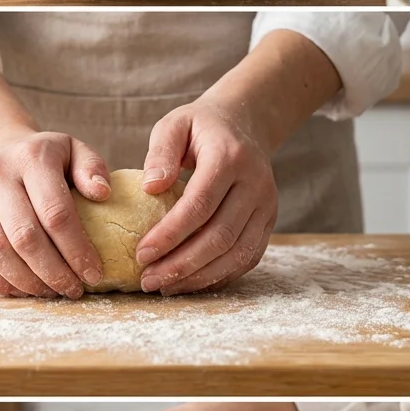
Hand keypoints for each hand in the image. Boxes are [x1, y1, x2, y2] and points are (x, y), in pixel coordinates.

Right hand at [0, 126, 110, 299]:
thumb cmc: (44, 159)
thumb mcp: (74, 151)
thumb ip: (92, 168)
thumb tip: (103, 194)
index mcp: (31, 157)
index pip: (56, 212)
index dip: (76, 250)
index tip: (93, 273)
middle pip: (25, 237)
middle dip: (53, 272)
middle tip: (72, 289)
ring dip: (25, 281)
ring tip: (49, 292)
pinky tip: (19, 290)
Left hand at [136, 97, 276, 294]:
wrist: (244, 124)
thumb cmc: (200, 127)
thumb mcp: (174, 124)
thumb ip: (160, 152)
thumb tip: (150, 188)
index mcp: (230, 157)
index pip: (200, 204)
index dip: (170, 234)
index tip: (141, 254)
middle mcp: (255, 184)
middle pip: (220, 235)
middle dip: (181, 264)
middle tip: (148, 280)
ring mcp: (266, 205)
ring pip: (237, 253)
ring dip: (199, 276)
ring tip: (164, 286)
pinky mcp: (268, 222)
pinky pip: (247, 258)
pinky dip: (218, 276)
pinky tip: (190, 283)